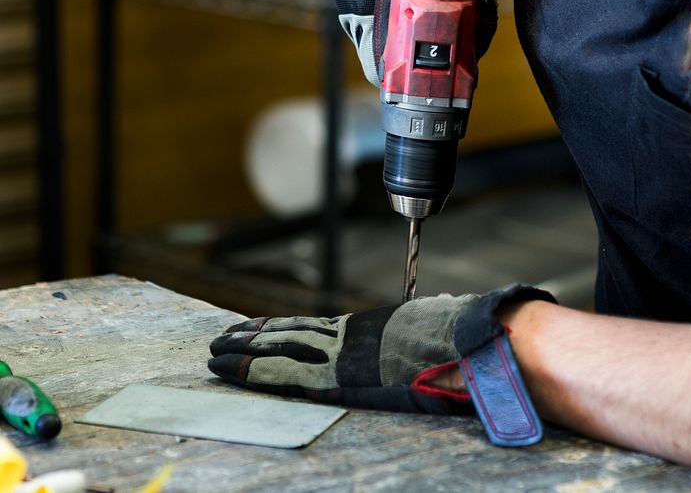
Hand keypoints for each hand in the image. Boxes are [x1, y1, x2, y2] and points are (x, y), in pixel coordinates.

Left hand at [208, 285, 553, 414]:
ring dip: (244, 353)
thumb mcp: (435, 328)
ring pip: (279, 350)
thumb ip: (419, 328)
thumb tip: (429, 318)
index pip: (312, 326)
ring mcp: (341, 355)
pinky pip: (288, 374)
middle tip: (219, 340)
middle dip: (251, 339)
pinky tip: (234, 371)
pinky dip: (257, 372)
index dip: (280, 327)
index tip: (256, 327)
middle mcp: (348, 336)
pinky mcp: (340, 376)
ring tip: (214, 354)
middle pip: (288, 334)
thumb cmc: (461, 340)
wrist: (471, 345)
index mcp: (368, 327)